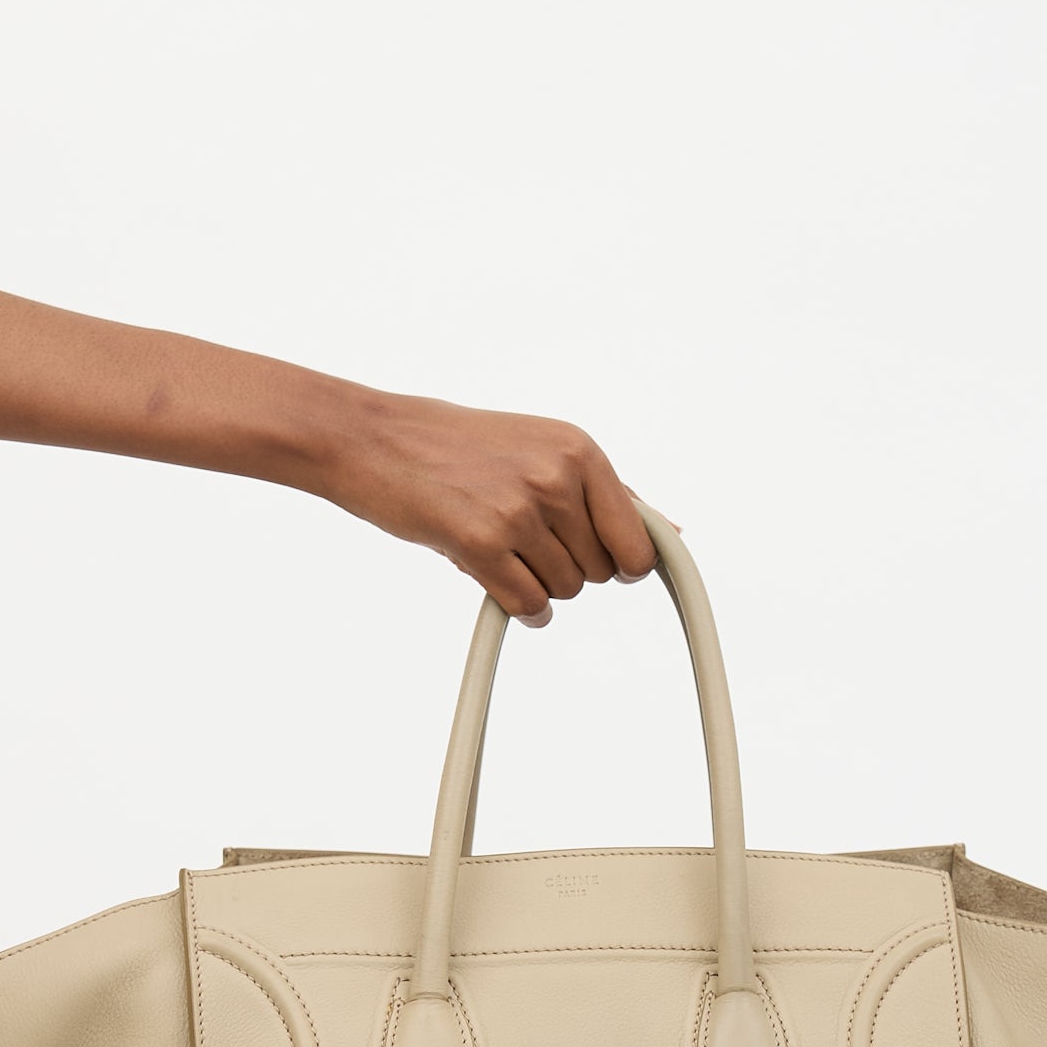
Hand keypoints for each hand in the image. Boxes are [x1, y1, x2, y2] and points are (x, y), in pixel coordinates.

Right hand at [311, 387, 655, 622]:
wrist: (374, 439)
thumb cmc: (457, 447)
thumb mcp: (542, 448)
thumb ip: (609, 493)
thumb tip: (671, 532)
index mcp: (579, 451)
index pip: (638, 541)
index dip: (620, 563)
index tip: (595, 558)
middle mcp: (556, 477)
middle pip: (601, 573)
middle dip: (568, 568)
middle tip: (524, 538)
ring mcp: (519, 511)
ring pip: (565, 592)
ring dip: (537, 584)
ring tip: (500, 546)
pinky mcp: (480, 543)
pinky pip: (529, 605)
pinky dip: (520, 607)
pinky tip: (496, 580)